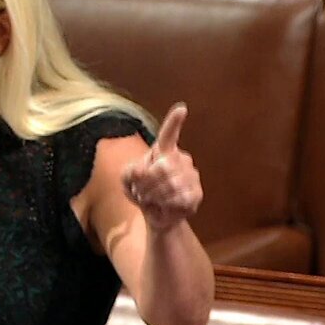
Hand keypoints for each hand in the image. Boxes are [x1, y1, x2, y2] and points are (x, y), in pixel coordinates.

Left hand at [122, 103, 201, 231]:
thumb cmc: (143, 192)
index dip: (174, 122)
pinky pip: (178, 198)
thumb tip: (142, 170)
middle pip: (161, 168)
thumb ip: (129, 172)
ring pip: (170, 184)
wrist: (156, 215)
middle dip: (145, 183)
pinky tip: (163, 205)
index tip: (182, 108)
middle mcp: (181, 159)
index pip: (169, 134)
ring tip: (150, 199)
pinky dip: (165, 204)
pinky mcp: (196, 193)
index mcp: (164, 151)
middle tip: (140, 192)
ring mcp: (192, 176)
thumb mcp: (128, 181)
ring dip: (153, 195)